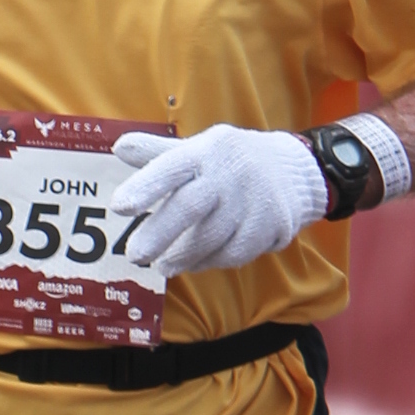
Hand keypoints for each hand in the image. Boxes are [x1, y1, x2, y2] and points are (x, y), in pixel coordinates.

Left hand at [110, 123, 327, 274]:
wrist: (295, 170)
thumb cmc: (231, 161)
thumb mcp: (200, 149)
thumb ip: (159, 154)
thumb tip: (119, 148)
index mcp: (206, 151)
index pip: (172, 166)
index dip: (146, 186)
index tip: (119, 206)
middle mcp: (229, 173)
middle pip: (190, 206)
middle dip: (160, 233)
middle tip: (135, 255)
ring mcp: (252, 201)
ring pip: (211, 238)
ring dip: (184, 256)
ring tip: (163, 265)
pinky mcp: (271, 226)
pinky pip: (234, 253)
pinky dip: (210, 261)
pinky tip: (196, 263)